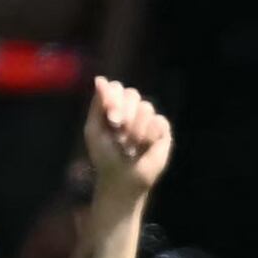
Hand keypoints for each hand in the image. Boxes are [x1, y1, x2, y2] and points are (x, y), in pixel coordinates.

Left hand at [83, 75, 172, 208]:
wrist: (122, 178)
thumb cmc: (105, 156)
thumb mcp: (94, 129)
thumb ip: (98, 104)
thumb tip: (100, 79)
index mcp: (114, 106)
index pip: (117, 87)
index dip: (114, 98)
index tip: (110, 118)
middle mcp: (132, 109)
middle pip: (132, 94)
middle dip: (124, 114)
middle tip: (117, 133)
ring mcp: (148, 118)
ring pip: (146, 107)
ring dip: (135, 130)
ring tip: (129, 147)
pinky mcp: (163, 130)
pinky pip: (159, 122)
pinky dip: (149, 136)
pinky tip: (144, 148)